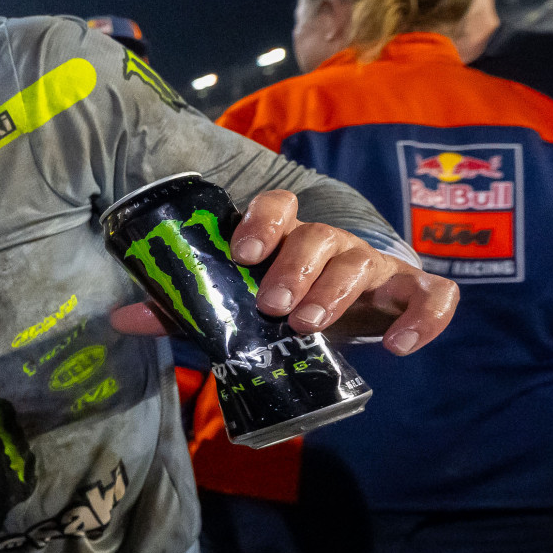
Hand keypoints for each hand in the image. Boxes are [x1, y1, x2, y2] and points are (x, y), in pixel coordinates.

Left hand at [108, 189, 458, 355]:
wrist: (342, 318)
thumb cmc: (278, 304)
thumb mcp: (230, 306)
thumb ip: (182, 307)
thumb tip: (120, 315)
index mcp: (286, 235)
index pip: (278, 206)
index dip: (261, 222)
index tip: (242, 252)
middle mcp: (331, 242)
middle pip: (318, 237)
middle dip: (295, 268)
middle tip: (275, 306)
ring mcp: (373, 265)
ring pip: (362, 262)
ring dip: (336, 292)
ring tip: (310, 324)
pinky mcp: (408, 293)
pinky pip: (432, 295)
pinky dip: (423, 317)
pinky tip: (398, 346)